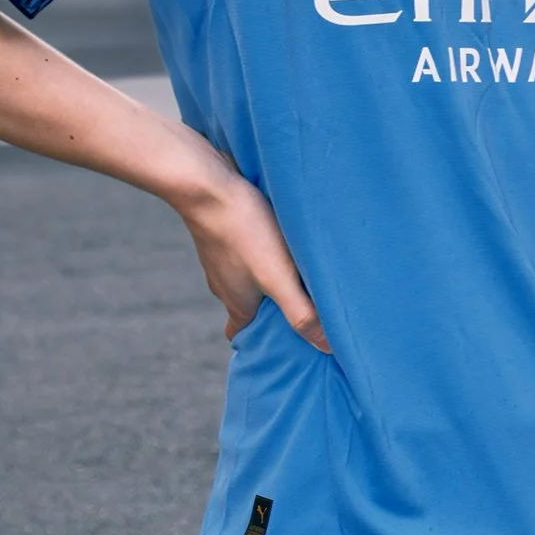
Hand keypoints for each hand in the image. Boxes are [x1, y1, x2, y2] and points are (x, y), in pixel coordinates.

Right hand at [176, 167, 328, 352]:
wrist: (206, 185)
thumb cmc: (245, 232)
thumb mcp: (279, 277)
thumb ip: (302, 313)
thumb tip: (328, 348)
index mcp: (237, 303)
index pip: (240, 334)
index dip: (259, 342)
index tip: (280, 342)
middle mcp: (224, 283)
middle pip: (246, 305)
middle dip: (270, 309)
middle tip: (300, 303)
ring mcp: (221, 256)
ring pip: (246, 276)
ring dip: (268, 277)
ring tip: (298, 269)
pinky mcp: (224, 231)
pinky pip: (244, 249)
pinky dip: (261, 250)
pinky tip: (280, 236)